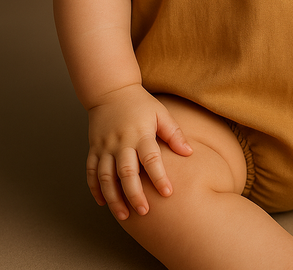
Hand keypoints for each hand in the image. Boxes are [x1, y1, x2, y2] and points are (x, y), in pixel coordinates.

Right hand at [86, 84, 192, 220]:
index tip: (168, 193)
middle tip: (144, 211)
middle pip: (126, 172)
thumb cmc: (140, 103)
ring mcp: (105, 146)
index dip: (159, 177)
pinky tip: (102, 202)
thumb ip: (173, 133)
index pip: (151, 158)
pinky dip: (95, 188)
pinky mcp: (94, 148)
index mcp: (140, 133)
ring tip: (124, 215)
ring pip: (106, 176)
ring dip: (114, 197)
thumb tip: (189, 152)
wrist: (111, 90)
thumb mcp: (160, 113)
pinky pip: (91, 171)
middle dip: (134, 194)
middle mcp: (121, 142)